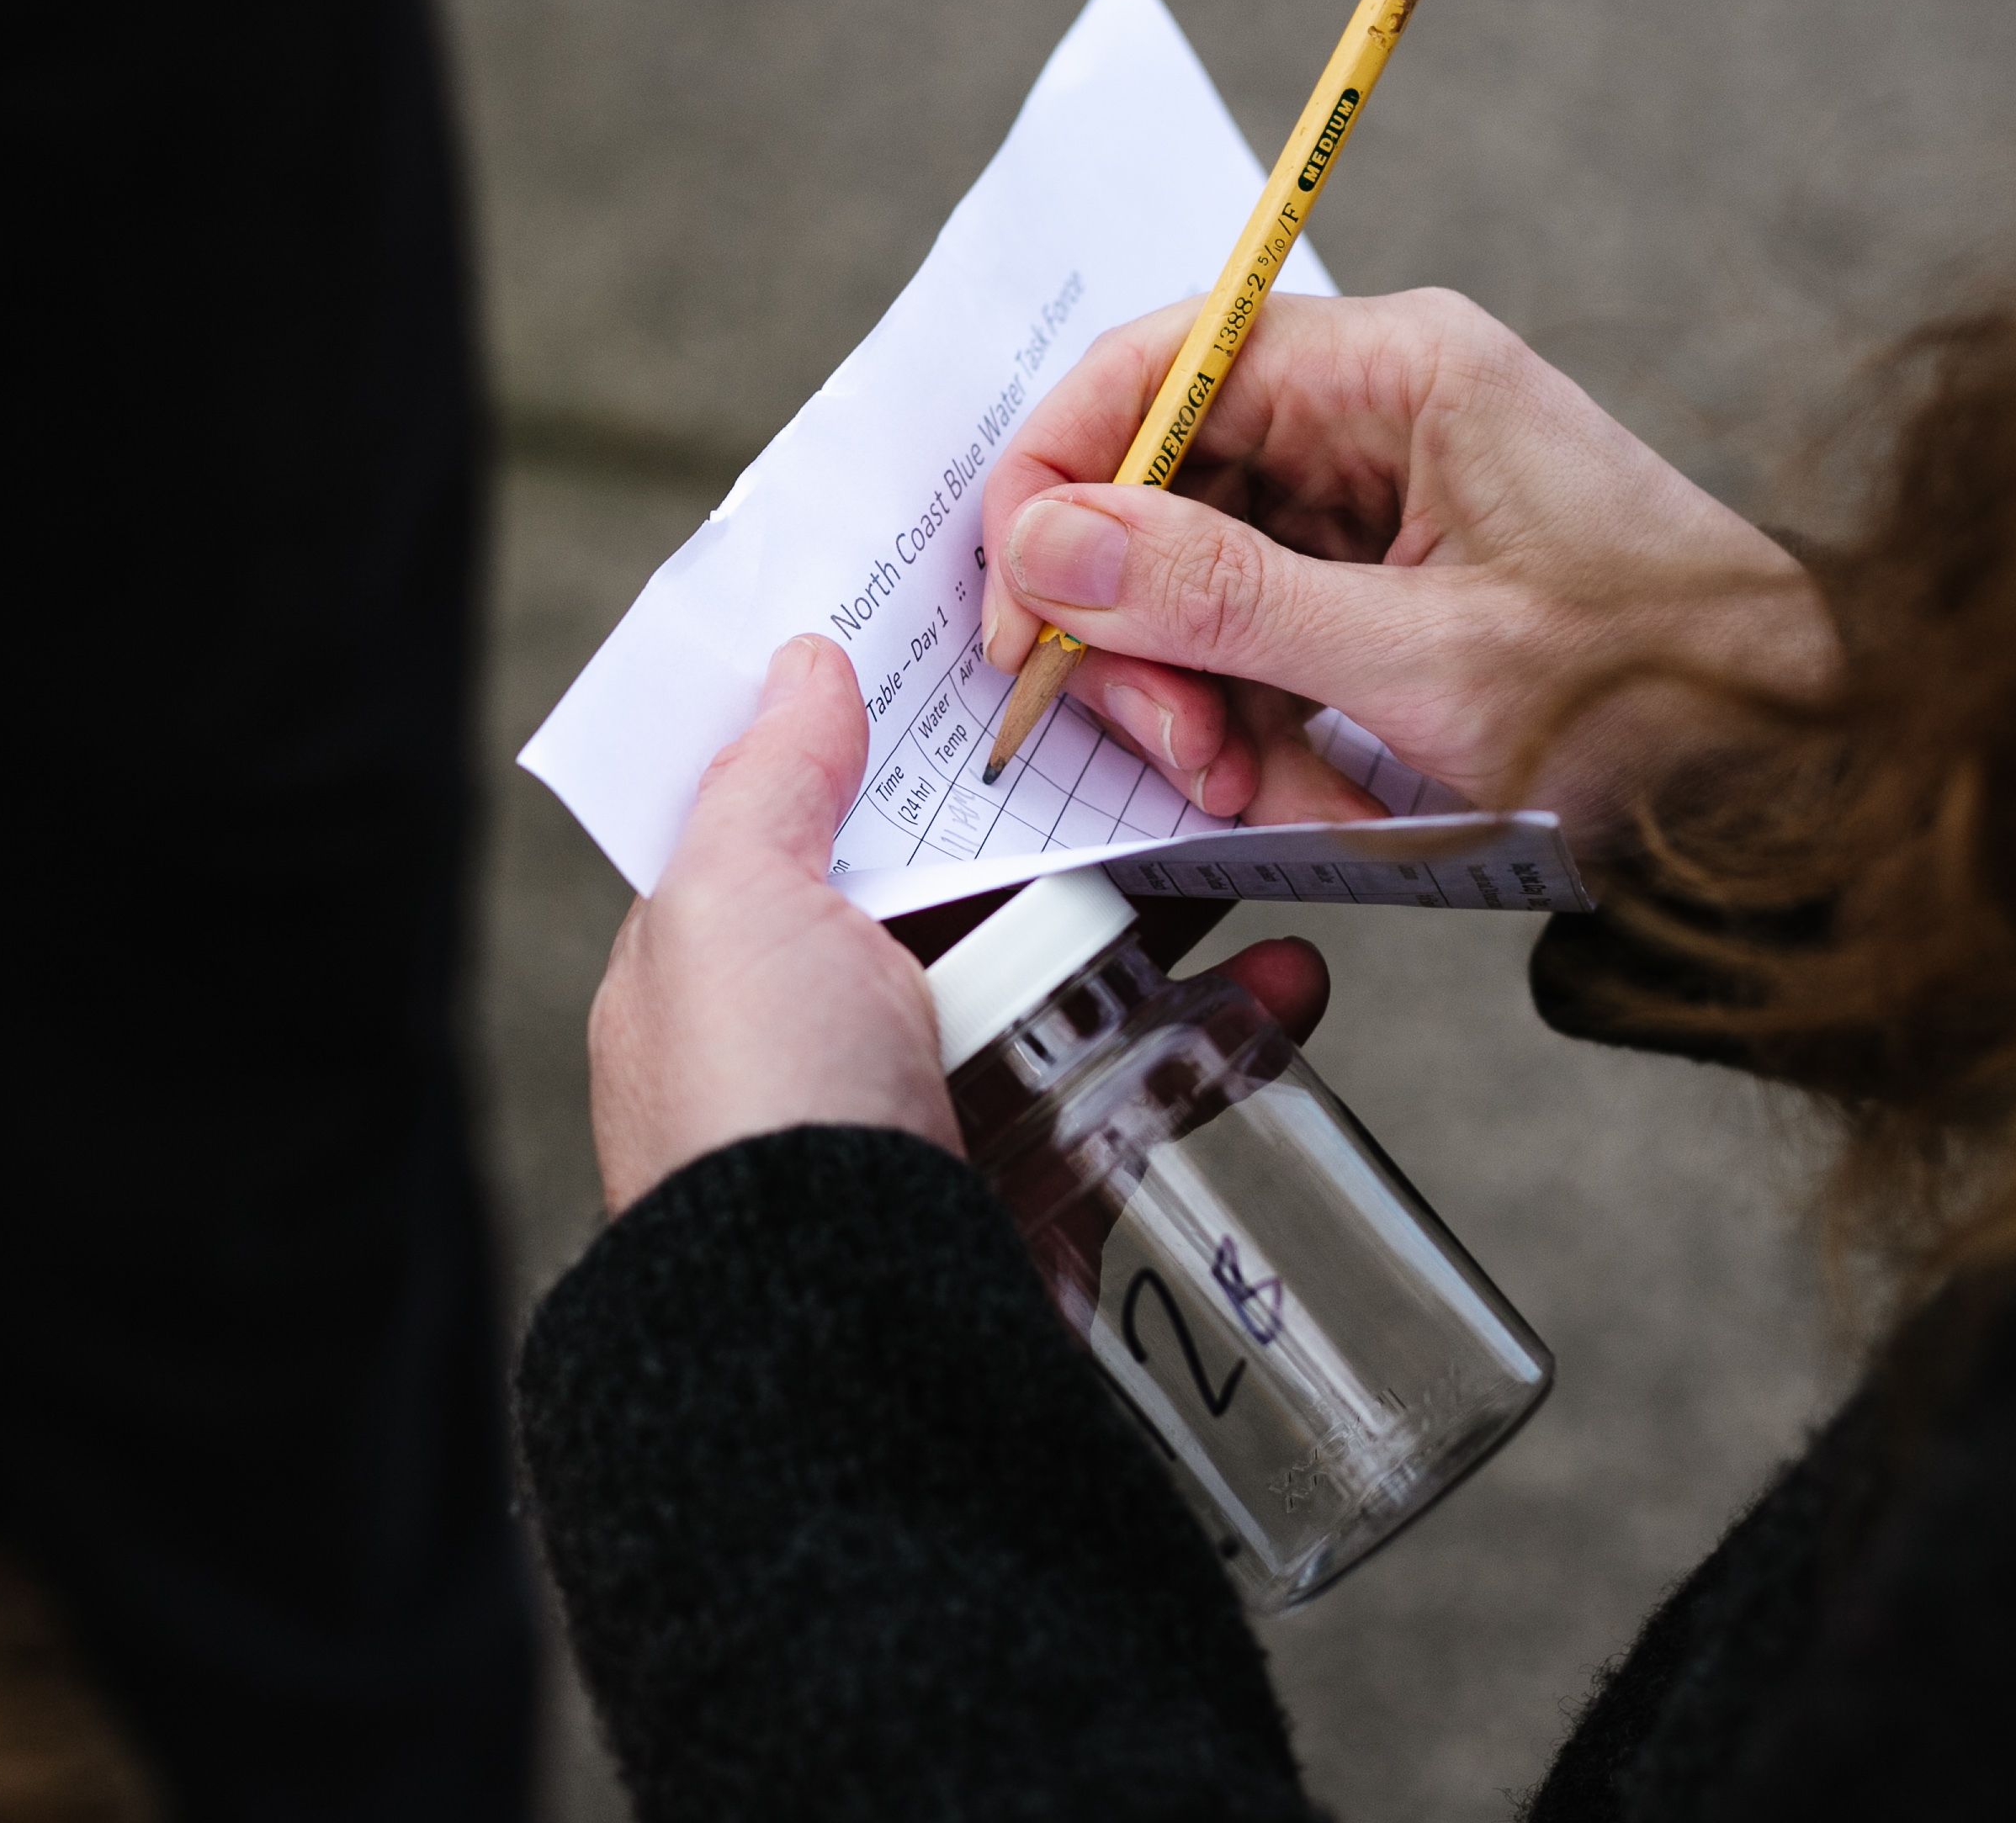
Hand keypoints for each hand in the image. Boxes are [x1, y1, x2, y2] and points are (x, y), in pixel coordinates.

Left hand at [589, 635, 1339, 1216]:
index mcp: (737, 962)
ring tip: (1257, 840)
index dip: (915, 736)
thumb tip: (801, 663)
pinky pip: (1147, 1085)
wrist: (845, 1357)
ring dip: (1174, 913)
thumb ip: (767, 782)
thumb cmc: (758, 1118)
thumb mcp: (726, 910)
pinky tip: (1290, 983)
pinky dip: (1225, 1031)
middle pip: (974, 878)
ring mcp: (943, 1111)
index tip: (1018, 657)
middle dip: (1076, 811)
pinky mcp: (1042, 1189)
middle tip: (1181, 736)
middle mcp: (832, 1032)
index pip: (829, 815)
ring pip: (1077, 973)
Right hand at [977, 289, 1832, 855]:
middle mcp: (1379, 414)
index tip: (1023, 619)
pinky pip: (1264, 648)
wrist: (1808, 784)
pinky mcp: (1393, 594)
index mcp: (1398, 369)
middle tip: (1174, 745)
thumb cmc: (1667, 699)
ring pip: (1197, 583)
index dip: (1057, 485)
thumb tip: (1050, 547)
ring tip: (1260, 790)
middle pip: (1160, 486)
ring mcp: (1385, 506)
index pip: (1154, 368)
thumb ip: (1222, 600)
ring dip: (1204, 702)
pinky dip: (1264, 734)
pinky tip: (1312, 796)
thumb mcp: (1424, 663)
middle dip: (1141, 629)